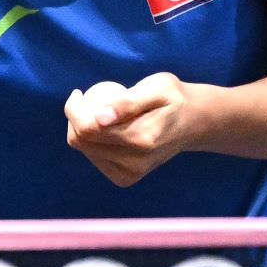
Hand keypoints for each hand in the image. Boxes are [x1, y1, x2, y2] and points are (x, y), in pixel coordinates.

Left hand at [63, 72, 198, 186]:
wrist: (193, 123)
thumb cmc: (173, 99)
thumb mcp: (157, 88)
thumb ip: (128, 102)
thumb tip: (99, 118)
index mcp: (141, 139)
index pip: (87, 129)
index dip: (73, 110)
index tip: (78, 93)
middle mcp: (134, 162)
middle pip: (82, 141)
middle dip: (74, 118)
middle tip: (85, 99)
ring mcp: (130, 174)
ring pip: (85, 150)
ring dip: (82, 129)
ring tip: (96, 111)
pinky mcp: (126, 178)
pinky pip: (95, 158)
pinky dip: (93, 142)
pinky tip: (102, 128)